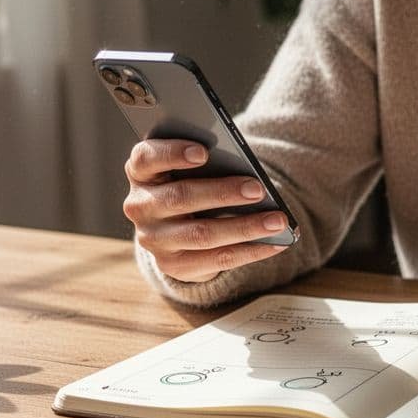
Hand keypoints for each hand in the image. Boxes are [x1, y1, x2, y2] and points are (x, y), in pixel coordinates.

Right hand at [123, 139, 289, 282]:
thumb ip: (205, 163)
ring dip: (245, 227)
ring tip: (277, 220)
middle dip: (223, 193)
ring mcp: (153, 239)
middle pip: (180, 197)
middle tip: (258, 189)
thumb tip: (245, 172)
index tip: (203, 152)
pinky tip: (275, 243)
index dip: (172, 154)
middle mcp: (140, 206)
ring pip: (202, 234)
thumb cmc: (189, 183)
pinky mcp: (173, 265)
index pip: (146, 158)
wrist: (173, 230)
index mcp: (141, 173)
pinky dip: (251, 251)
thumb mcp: (188, 169)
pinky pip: (216, 259)